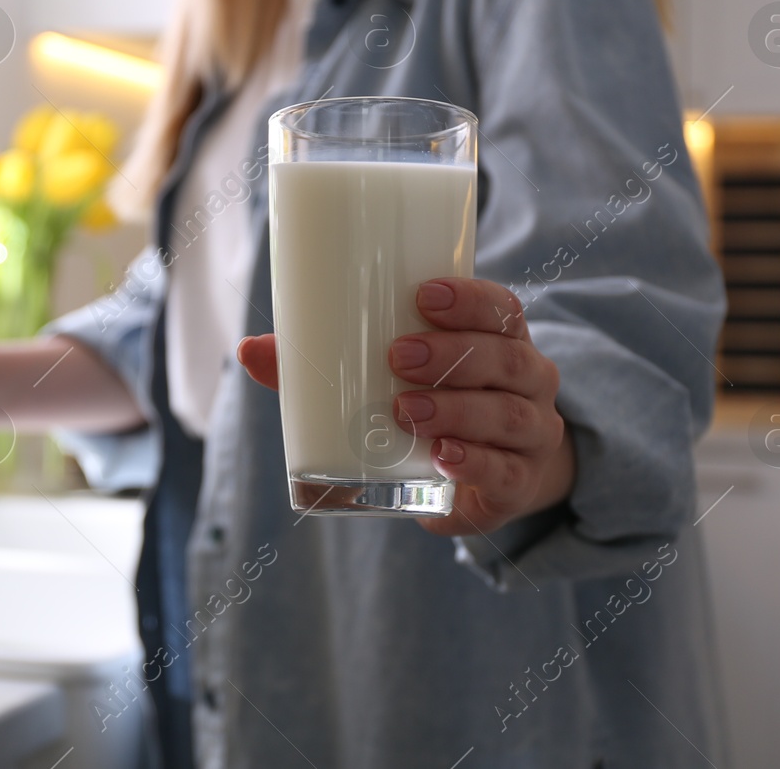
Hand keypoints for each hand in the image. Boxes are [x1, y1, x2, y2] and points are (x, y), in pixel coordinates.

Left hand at [236, 277, 573, 537]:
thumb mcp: (394, 376)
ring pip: (507, 414)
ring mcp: (530, 433)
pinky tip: (444, 458)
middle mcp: (528, 380)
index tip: (423, 295)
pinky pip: (505, 473)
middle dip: (452, 355)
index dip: (469, 298)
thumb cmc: (436, 402)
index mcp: (500, 339)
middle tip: (398, 357)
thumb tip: (249, 351)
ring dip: (456, 409)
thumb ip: (327, 362)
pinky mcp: (517, 485)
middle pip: (505, 358)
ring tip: (404, 410)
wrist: (499, 473)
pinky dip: (475, 463)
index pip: (500, 308)